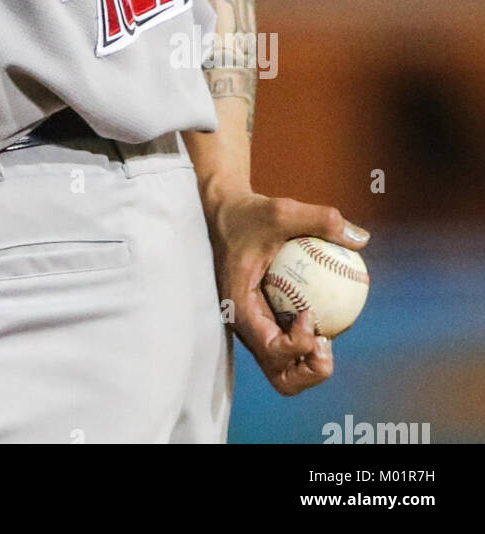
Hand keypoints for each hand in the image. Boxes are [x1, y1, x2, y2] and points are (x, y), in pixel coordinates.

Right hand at [208, 191, 368, 395]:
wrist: (226, 213)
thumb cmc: (250, 213)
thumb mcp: (281, 210)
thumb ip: (320, 220)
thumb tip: (361, 238)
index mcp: (240, 309)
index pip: (272, 351)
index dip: (299, 343)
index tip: (310, 312)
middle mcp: (246, 327)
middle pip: (282, 379)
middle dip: (311, 371)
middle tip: (326, 341)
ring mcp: (256, 329)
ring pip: (288, 370)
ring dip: (312, 363)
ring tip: (328, 335)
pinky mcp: (265, 323)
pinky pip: (292, 345)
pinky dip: (311, 342)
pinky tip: (329, 314)